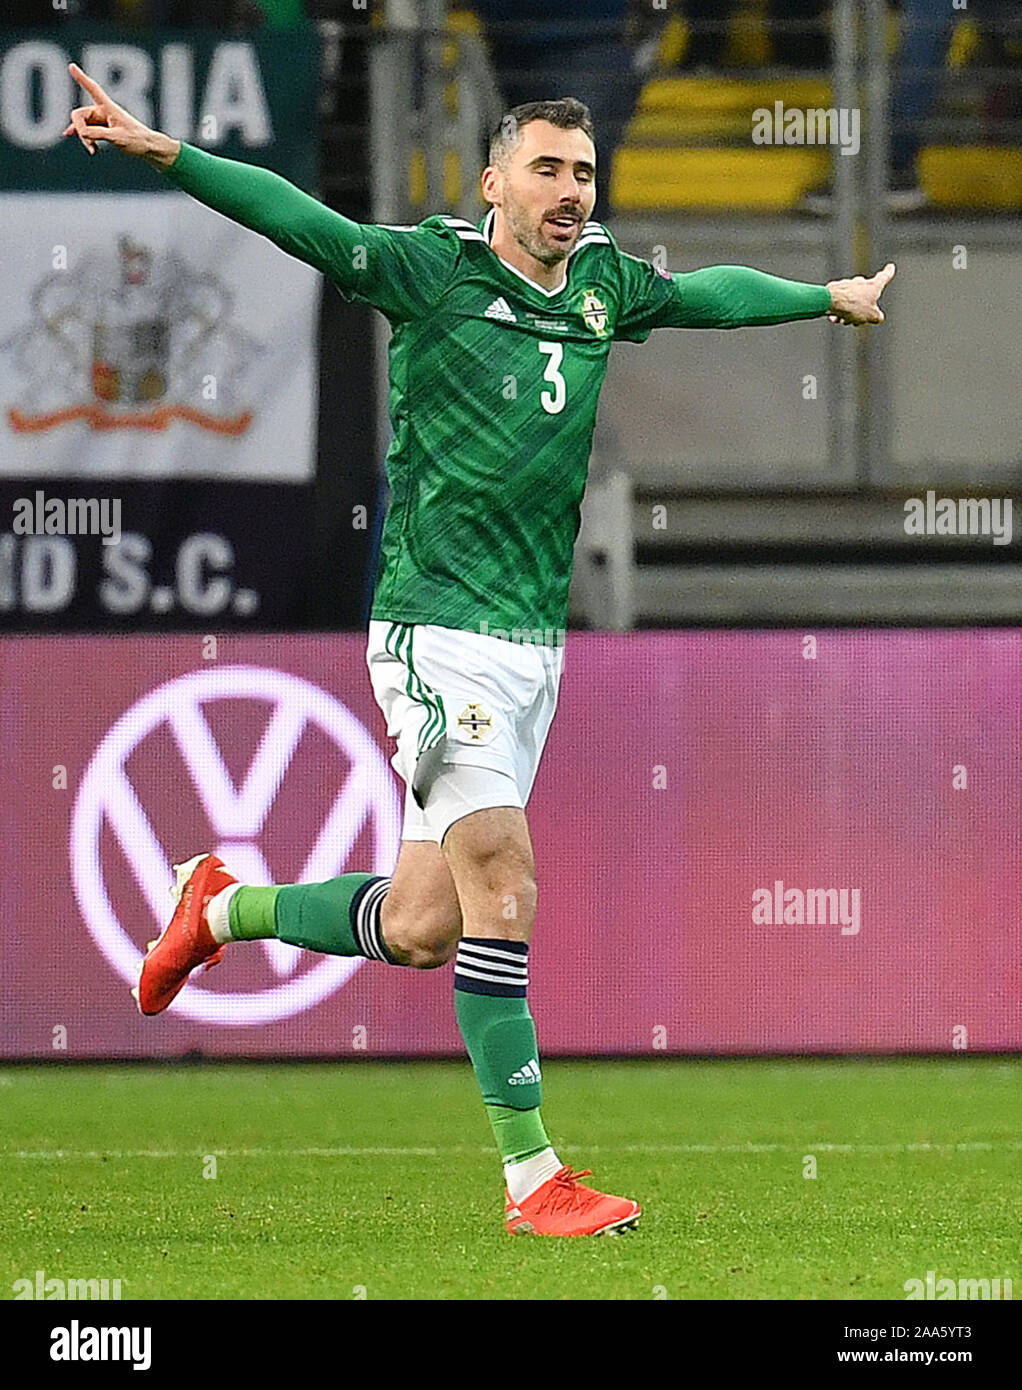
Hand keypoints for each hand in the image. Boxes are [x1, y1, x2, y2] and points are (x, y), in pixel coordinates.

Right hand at [63, 63, 179, 166]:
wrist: (148, 147)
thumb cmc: (137, 140)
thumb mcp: (118, 138)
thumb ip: (99, 134)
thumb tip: (82, 132)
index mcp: (109, 107)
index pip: (93, 89)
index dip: (81, 79)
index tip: (72, 66)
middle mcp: (103, 110)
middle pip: (80, 115)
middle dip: (80, 130)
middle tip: (91, 146)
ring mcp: (101, 119)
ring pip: (82, 124)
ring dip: (84, 137)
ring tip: (93, 151)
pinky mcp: (102, 128)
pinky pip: (86, 129)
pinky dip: (82, 135)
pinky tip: (69, 134)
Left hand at [825, 262, 895, 325]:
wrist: (830, 301)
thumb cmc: (853, 306)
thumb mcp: (871, 316)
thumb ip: (877, 317)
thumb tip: (878, 317)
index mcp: (873, 286)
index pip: (884, 277)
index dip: (888, 272)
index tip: (890, 267)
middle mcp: (860, 282)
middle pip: (865, 297)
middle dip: (861, 310)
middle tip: (856, 320)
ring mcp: (847, 284)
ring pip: (851, 302)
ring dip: (848, 313)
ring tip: (843, 319)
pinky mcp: (835, 289)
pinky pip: (840, 302)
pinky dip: (838, 310)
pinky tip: (835, 317)